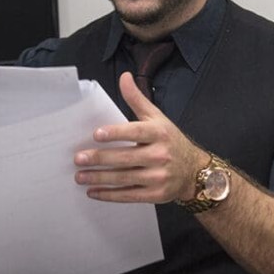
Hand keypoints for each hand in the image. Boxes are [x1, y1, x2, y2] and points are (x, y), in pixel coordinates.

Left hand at [73, 72, 205, 203]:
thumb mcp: (158, 118)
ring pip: (124, 178)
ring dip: (99, 178)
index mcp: (159, 133)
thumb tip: (124, 77)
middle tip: (78, 159)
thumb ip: (137, 99)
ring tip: (79, 176)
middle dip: (100, 159)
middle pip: (125, 157)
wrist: (194, 172)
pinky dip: (109, 195)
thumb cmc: (170, 141)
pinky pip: (129, 195)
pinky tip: (93, 192)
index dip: (116, 133)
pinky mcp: (156, 195)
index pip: (135, 132)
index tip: (96, 134)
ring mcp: (158, 177)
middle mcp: (160, 155)